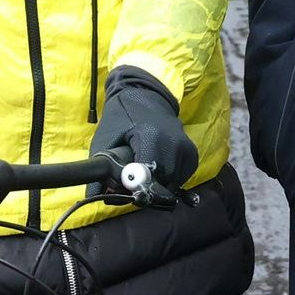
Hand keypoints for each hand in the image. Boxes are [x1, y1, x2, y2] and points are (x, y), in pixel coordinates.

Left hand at [89, 68, 195, 204]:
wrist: (147, 95)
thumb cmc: (122, 116)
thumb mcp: (105, 139)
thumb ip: (102, 170)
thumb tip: (102, 198)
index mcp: (151, 137)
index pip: (148, 177)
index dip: (136, 189)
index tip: (126, 190)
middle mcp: (174, 143)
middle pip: (162, 183)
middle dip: (146, 189)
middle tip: (132, 183)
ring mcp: (186, 148)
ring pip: (173, 184)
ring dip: (158, 185)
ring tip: (144, 173)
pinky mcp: (192, 153)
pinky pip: (181, 178)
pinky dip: (169, 179)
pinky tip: (158, 168)